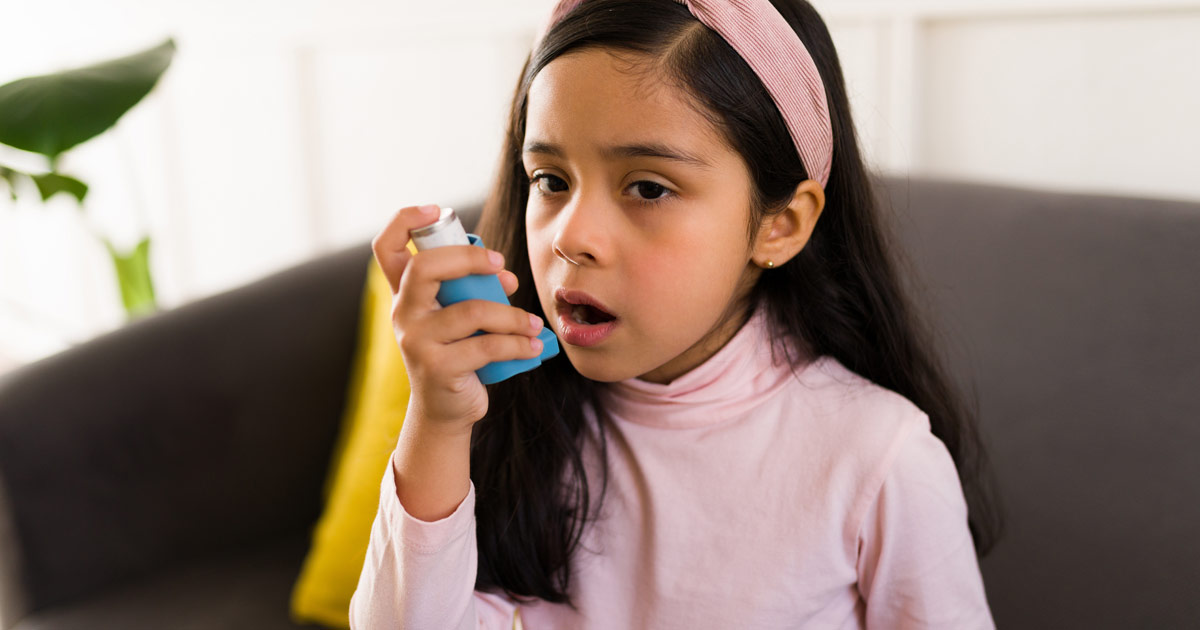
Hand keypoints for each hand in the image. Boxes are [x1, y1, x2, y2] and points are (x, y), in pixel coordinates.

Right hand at [371, 204, 543, 432]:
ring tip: (532, 324)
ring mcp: (416, 341)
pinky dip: (518, 343)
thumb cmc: (458, 353)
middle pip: (425, 267)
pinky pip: (487, 346)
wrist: (445, 409)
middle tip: (502, 266)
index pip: (387, 247)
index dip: (405, 220)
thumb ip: (472, 289)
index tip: (437, 211)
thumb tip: (503, 274)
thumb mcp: (457, 316)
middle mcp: (403, 313)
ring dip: (511, 315)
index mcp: (405, 294)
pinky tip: (533, 345)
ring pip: (471, 311)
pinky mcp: (438, 368)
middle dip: (470, 259)